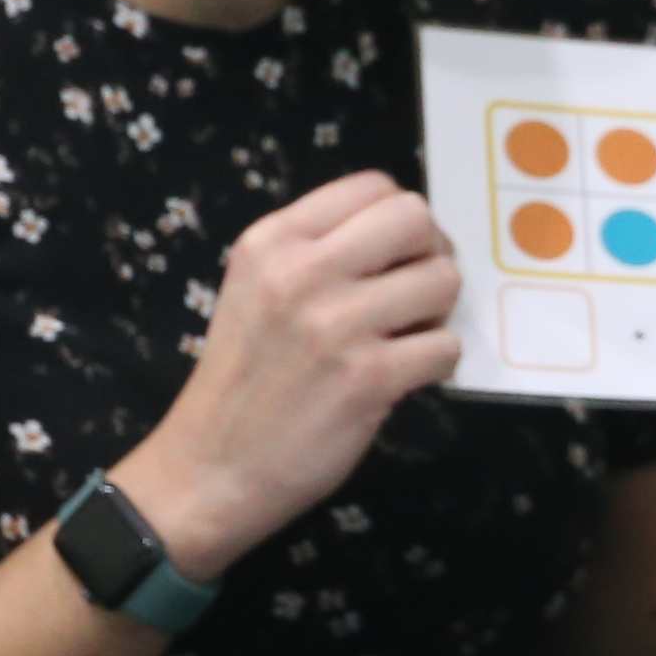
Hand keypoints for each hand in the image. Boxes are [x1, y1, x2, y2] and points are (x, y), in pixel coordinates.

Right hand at [125, 172, 459, 575]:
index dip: (400, 222)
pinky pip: (445, 346)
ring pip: (442, 280)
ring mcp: (336, 323)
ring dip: (439, 312)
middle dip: (429, 254)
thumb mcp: (256, 290)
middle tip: (414, 294)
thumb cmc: (241, 382)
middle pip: (415, 218)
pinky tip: (405, 378)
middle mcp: (301, 271)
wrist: (209, 469)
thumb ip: (316, 253)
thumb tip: (409, 237)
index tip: (395, 258)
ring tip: (407, 338)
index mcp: (272, 240)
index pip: (373, 186)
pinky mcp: (368, 378)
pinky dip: (437, 364)